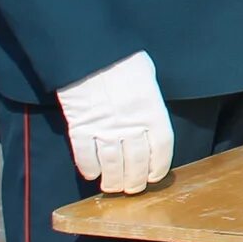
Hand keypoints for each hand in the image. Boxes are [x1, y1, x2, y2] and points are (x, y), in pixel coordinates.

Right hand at [56, 52, 173, 193]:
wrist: (90, 52)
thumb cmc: (123, 61)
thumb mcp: (148, 79)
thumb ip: (149, 104)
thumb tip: (149, 124)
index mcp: (152, 110)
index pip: (162, 148)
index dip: (159, 166)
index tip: (154, 176)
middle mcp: (131, 123)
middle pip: (137, 161)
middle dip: (136, 180)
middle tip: (132, 189)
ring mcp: (104, 127)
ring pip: (111, 164)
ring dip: (113, 181)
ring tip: (113, 188)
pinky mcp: (80, 127)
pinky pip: (85, 155)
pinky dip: (89, 168)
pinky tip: (92, 174)